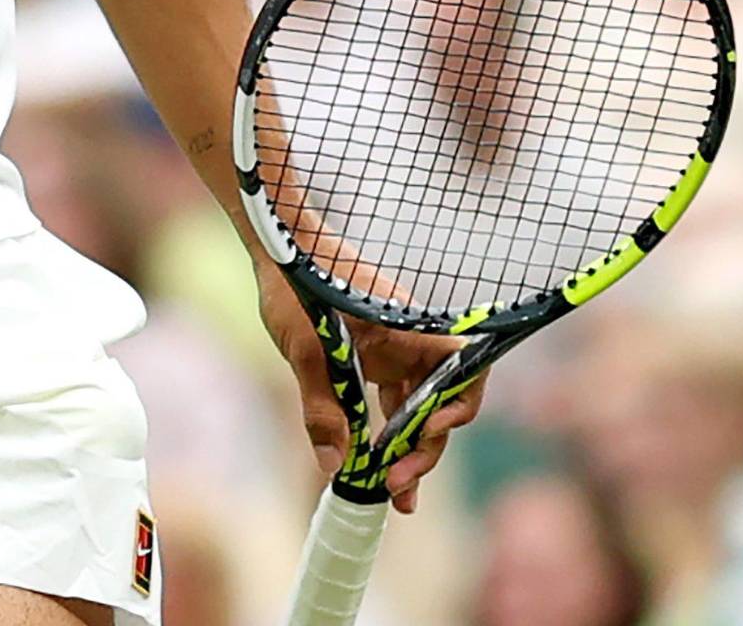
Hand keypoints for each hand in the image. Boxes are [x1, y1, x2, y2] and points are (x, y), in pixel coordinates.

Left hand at [256, 261, 486, 512]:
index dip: (458, 407)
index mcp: (409, 331)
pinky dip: (386, 433)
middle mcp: (410, 343)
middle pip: (438, 404)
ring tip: (396, 494)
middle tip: (398, 489)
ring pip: (414, 408)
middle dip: (425, 450)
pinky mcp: (372, 359)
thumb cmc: (296, 285)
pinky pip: (391, 402)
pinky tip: (374, 465)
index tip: (427, 432)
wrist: (279, 248)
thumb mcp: (305, 348)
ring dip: (408, 451)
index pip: (464, 370)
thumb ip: (322, 406)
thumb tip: (336, 465)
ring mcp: (393, 352)